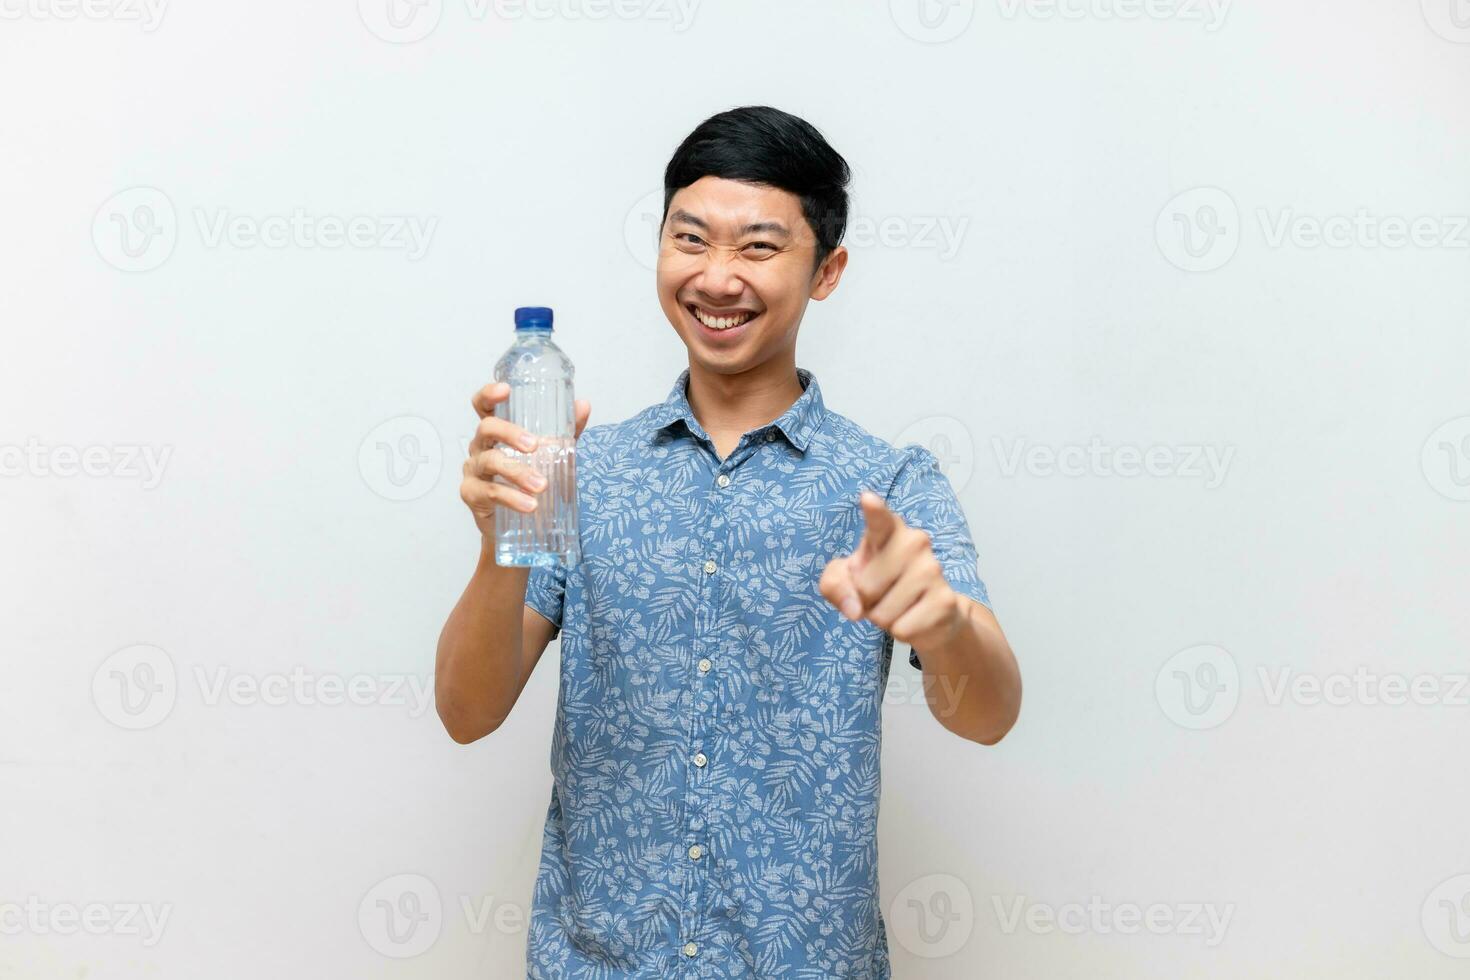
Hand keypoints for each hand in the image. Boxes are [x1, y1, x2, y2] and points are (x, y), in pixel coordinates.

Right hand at [459, 382, 590, 539]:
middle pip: (487, 428)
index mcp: (496, 433)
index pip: (484, 407)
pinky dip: (511, 498)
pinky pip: (490, 492)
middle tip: (535, 445)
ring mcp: (473, 470)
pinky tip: (530, 505)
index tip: (505, 390)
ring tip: (542, 486)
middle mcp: (480, 447)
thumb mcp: (552, 455)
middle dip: (510, 433)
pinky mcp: (471, 494)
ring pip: (490, 462)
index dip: (489, 394)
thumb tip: (583, 405)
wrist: (522, 526)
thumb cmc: (532, 481)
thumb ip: (567, 432)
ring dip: (518, 472)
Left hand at [819, 490, 964, 651]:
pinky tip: (914, 617)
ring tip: (898, 605)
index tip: (867, 499)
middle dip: (866, 599)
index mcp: (889, 531)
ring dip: (884, 617)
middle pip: (865, 586)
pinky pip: (901, 629)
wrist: (929, 613)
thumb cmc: (881, 586)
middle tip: (881, 593)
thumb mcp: (846, 581)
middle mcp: (915, 543)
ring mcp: (933, 570)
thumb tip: (854, 608)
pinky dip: (900, 631)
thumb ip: (835, 585)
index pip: (880, 520)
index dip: (874, 511)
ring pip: (883, 613)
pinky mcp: (945, 601)